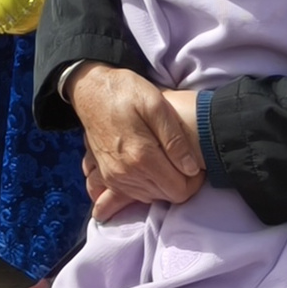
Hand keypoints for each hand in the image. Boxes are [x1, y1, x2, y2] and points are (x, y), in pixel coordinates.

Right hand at [66, 63, 204, 215]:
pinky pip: (135, 194)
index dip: (194, 181)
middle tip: (182, 158)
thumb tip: (191, 169)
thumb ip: (175, 139)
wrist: (91, 90)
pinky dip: (147, 184)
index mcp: (142, 157)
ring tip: (165, 157)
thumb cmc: (126, 92)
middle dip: (179, 181)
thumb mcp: (157, 104)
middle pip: (167, 196)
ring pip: (152, 196)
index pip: (179, 191)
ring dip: (163, 183)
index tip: (195, 164)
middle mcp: (126, 174)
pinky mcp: (108, 176)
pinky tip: (150, 164)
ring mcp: (114, 178)